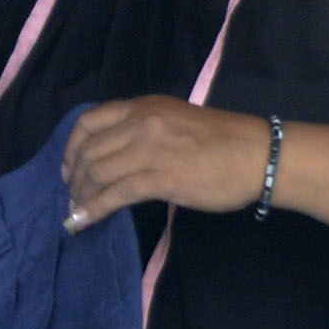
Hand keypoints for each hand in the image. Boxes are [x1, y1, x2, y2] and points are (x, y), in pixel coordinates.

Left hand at [62, 96, 273, 235]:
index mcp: (145, 106)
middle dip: (74, 178)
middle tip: (74, 197)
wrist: (259, 154)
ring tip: (76, 212)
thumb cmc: (225, 141)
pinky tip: (83, 222)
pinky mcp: (160, 178)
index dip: (71, 147)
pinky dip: (93, 210)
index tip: (70, 167)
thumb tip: (119, 157)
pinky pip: (114, 195)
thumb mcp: (176, 121)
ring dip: (80, 196)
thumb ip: (146, 132)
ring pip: (96, 173)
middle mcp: (142, 123)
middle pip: (88, 151)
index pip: (89, 121)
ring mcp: (150, 150)